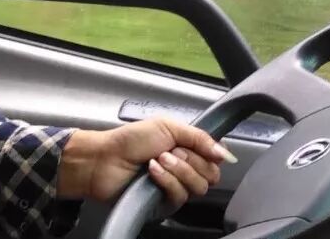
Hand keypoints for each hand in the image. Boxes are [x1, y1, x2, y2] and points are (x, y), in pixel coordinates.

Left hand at [57, 117, 237, 211]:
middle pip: (211, 175)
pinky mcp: (164, 204)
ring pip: (198, 187)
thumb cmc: (131, 140)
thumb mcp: (168, 126)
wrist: (105, 158)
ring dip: (178, 170)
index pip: (217, 158)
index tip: (200, 146)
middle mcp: (186, 170)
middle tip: (171, 150)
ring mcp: (175, 188)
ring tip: (158, 159)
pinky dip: (166, 180)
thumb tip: (224, 152)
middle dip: (191, 160)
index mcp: (188, 150)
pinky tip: (152, 171)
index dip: (211, 153)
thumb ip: (199, 137)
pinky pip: (179, 196)